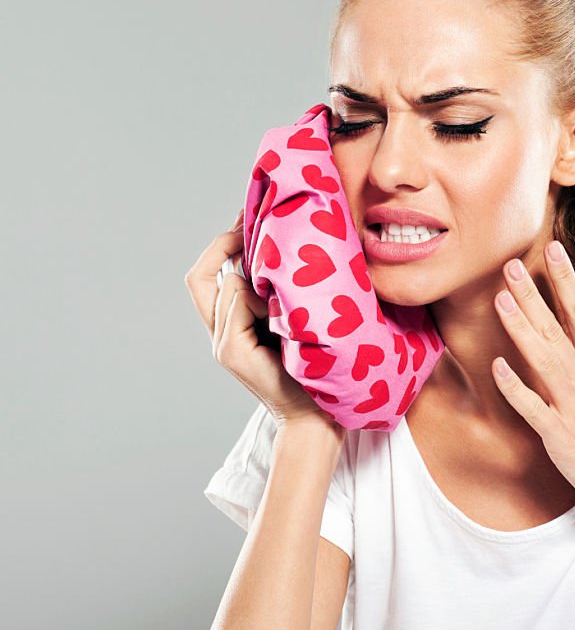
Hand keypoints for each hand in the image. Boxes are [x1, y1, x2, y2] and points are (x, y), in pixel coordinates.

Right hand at [183, 208, 331, 429]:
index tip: (250, 216)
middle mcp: (221, 331)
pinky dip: (258, 297)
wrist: (320, 413)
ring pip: (225, 284)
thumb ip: (283, 291)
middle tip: (252, 221)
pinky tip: (286, 306)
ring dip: (256, 276)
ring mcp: (222, 343)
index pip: (210, 272)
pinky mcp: (230, 352)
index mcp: (235, 321)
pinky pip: (235, 303)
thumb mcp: (300, 317)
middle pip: (199, 276)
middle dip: (225, 244)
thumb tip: (290, 246)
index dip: (225, 242)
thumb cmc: (320, 365)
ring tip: (290, 285)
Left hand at [490, 240, 574, 539]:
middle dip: (533, 296)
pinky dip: (515, 388)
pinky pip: (533, 409)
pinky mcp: (560, 438)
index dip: (567, 281)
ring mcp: (573, 408)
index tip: (554, 250)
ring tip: (500, 299)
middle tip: (512, 265)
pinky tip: (498, 366)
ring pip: (541, 360)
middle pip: (556, 330)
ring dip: (520, 328)